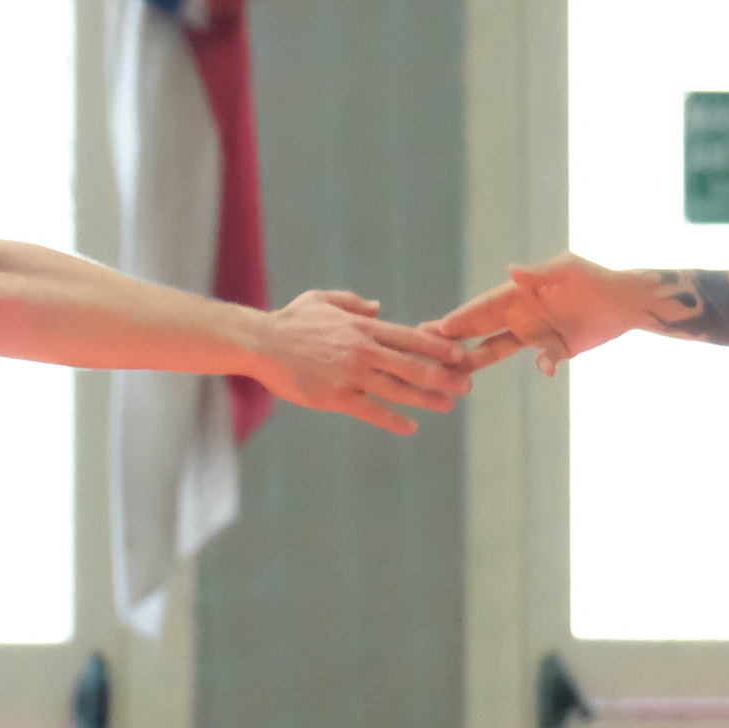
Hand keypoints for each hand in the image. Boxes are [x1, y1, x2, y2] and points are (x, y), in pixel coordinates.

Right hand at [247, 290, 472, 436]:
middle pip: (413, 365)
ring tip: (448, 406)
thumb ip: (354, 303)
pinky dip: (394, 420)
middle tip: (467, 385)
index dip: (439, 348)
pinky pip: (372, 410)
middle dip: (444, 376)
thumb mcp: (323, 300)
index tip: (461, 355)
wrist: (261, 343)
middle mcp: (363, 350)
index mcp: (363, 328)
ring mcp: (351, 374)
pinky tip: (410, 427)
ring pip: (398, 389)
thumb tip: (379, 307)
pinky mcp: (336, 396)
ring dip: (427, 399)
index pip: (410, 338)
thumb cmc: (290, 321)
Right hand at [427, 253, 663, 373]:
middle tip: (425, 354)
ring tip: (456, 375)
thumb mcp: (567, 270)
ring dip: (478, 362)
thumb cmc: (594, 278)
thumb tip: (511, 270)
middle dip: (454, 342)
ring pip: (498, 350)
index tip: (433, 329)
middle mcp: (522, 315)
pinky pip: (542, 362)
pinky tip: (546, 368)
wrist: (626, 300)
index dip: (458, 319)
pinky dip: (543, 365)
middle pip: (480, 331)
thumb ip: (538, 274)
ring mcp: (536, 334)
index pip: (481, 308)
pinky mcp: (556, 350)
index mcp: (519, 294)